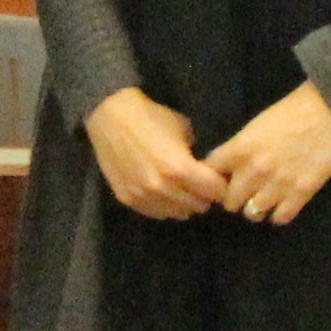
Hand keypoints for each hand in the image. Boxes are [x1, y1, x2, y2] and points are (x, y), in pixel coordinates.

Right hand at [83, 87, 225, 221]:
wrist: (109, 117)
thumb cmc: (149, 117)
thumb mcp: (182, 128)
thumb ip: (195, 152)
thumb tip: (204, 168)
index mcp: (179, 167)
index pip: (215, 191)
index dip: (220, 185)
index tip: (219, 181)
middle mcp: (162, 187)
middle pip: (198, 205)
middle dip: (204, 196)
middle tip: (202, 186)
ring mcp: (143, 196)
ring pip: (177, 213)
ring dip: (184, 204)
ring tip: (183, 191)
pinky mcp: (128, 199)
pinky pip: (155, 213)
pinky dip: (165, 206)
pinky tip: (165, 193)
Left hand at [208, 84, 330, 226]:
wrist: (329, 110)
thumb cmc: (291, 112)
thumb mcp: (254, 127)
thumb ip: (238, 150)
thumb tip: (226, 169)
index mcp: (239, 149)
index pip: (210, 175)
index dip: (214, 180)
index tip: (221, 180)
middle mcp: (254, 171)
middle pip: (229, 202)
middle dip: (235, 197)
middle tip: (246, 191)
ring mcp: (277, 185)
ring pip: (252, 214)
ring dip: (257, 207)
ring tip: (265, 198)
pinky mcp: (301, 194)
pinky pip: (280, 218)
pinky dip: (279, 213)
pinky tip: (284, 203)